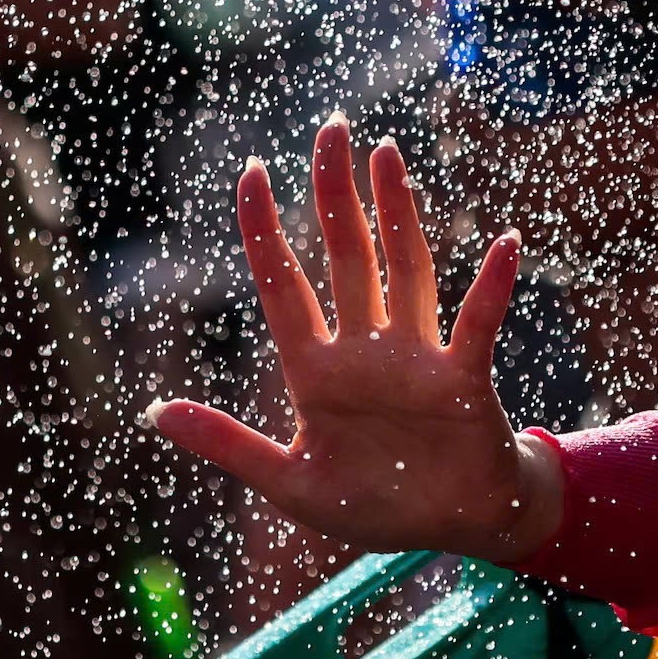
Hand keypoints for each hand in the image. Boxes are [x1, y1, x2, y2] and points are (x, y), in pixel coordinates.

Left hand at [149, 115, 562, 563]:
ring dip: (398, 213)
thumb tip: (152, 412)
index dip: (264, 231)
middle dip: (335, 194)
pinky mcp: (463, 377)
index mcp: (316, 372)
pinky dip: (492, 286)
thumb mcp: (289, 482)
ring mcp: (416, 357)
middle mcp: (365, 350)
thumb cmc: (376, 504)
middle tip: (332, 130)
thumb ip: (228, 445)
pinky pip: (477, 323)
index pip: (282, 287)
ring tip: (388, 156)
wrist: (455, 529)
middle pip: (347, 256)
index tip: (251, 171)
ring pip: (404, 269)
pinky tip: (505, 244)